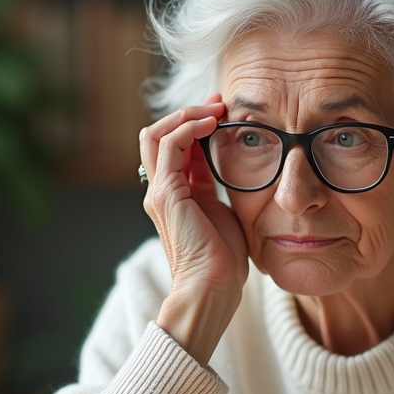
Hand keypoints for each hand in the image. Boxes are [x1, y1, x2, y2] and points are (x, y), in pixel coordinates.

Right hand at [140, 95, 248, 364]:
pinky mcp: (166, 194)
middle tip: (220, 103)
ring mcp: (160, 192)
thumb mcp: (226, 213)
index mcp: (177, 195)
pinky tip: (212, 125)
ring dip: (187, 115)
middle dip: (189, 113)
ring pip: (157, 134)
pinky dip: (188, 128)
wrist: (212, 290)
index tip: (224, 111)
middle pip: (159, 135)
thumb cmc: (224, 262)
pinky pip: (170, 146)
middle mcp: (162, 191)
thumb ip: (220, 189)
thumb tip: (235, 168)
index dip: (197, 124)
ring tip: (216, 110)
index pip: (177, 147)